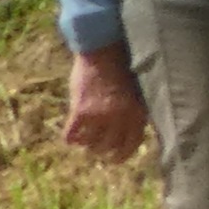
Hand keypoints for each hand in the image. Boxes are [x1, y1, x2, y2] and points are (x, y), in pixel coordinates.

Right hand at [64, 46, 148, 161]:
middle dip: (103, 150)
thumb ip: (136, 110)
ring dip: (87, 144)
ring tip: (85, 141)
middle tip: (97, 149)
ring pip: (90, 143)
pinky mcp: (80, 111)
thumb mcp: (138, 91)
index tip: (116, 158)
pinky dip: (70, 138)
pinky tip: (71, 138)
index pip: (131, 144)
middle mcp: (119, 118)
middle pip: (109, 146)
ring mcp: (99, 115)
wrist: (103, 50)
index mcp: (137, 113)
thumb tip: (133, 130)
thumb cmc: (124, 66)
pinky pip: (72, 135)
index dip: (122, 154)